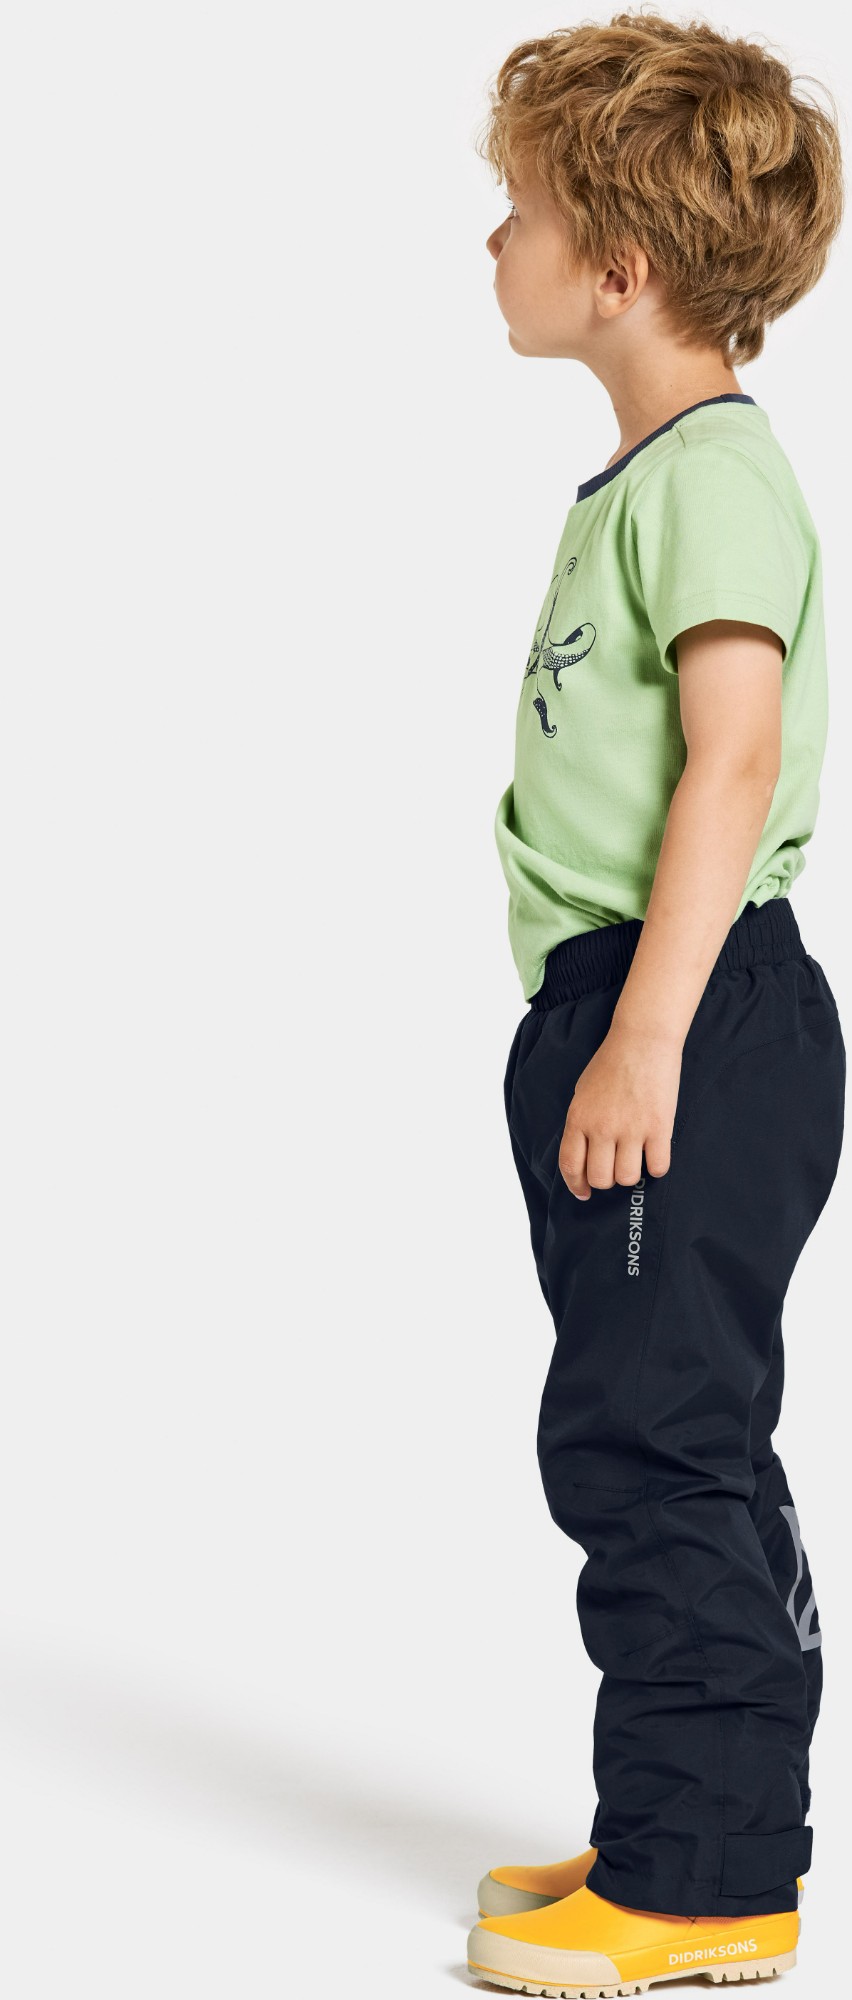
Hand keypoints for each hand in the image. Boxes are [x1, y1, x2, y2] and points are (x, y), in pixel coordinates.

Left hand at [559, 1018, 681, 1200]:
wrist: (642, 1040)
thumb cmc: (611, 1063)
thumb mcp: (582, 1092)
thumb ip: (581, 1124)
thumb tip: (585, 1154)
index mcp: (579, 1118)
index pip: (571, 1165)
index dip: (576, 1185)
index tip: (583, 1193)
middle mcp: (602, 1128)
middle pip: (600, 1178)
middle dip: (606, 1180)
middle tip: (614, 1168)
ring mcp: (631, 1129)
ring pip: (627, 1178)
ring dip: (631, 1174)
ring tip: (635, 1158)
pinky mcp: (659, 1128)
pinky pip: (657, 1167)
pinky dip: (656, 1167)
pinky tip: (655, 1155)